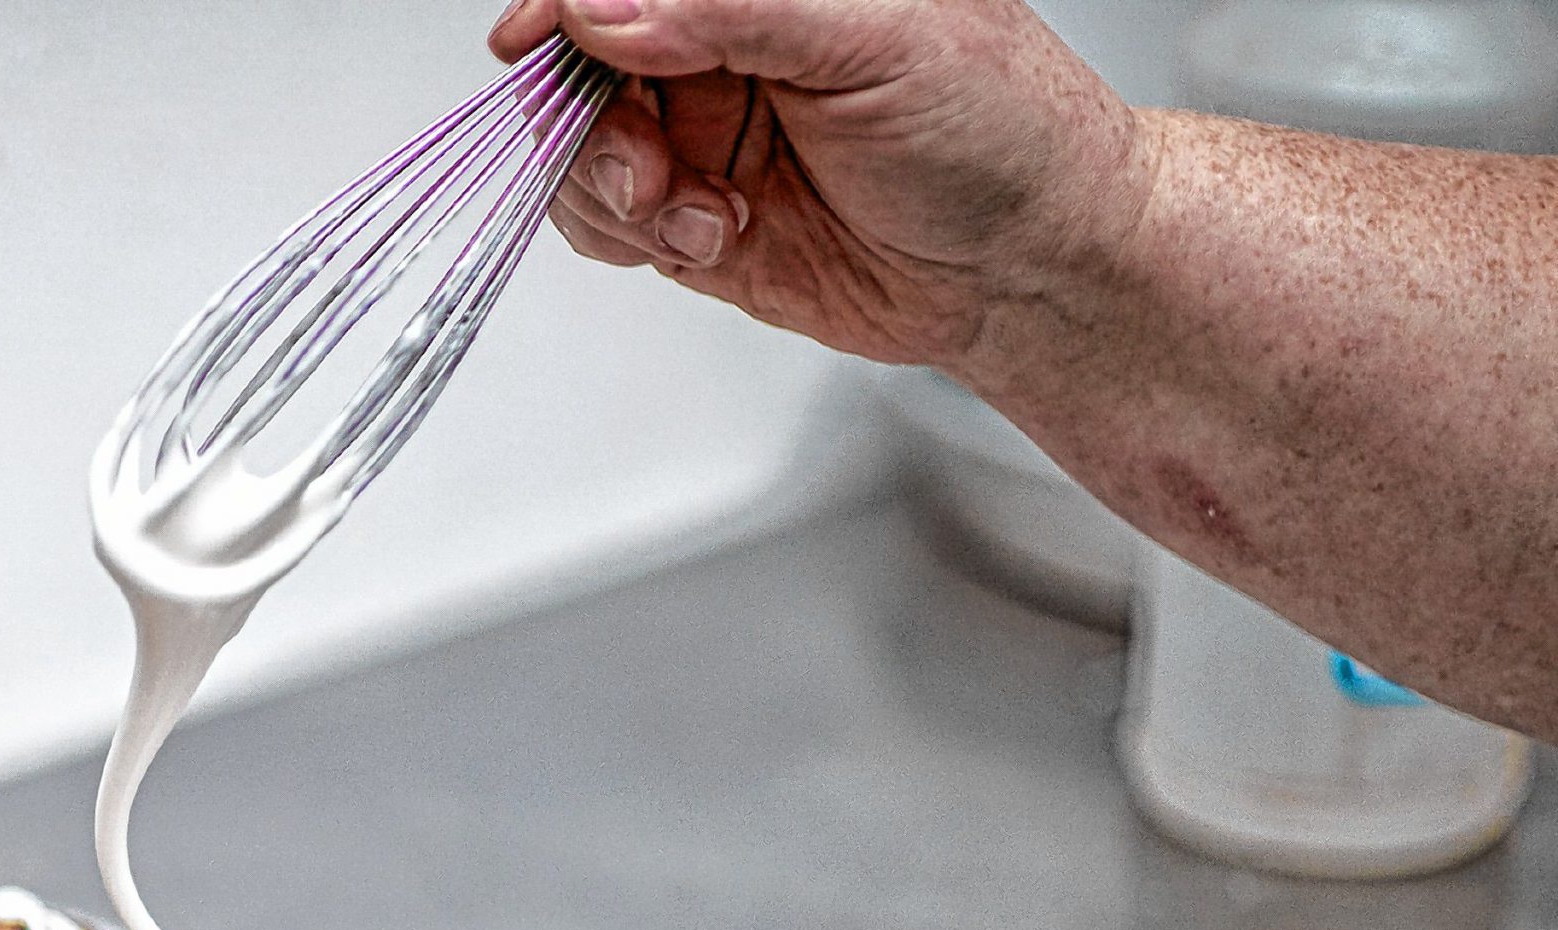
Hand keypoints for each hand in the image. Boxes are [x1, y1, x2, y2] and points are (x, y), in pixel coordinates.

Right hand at [489, 0, 1155, 379]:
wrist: (1027, 268)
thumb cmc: (997, 130)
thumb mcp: (876, 39)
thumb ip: (734, 11)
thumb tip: (605, 6)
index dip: (566, 5)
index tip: (536, 44)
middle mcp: (719, 43)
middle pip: (579, 63)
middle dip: (589, 123)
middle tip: (646, 169)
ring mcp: (699, 130)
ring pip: (578, 150)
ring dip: (613, 193)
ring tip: (701, 217)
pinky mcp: (691, 218)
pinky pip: (604, 222)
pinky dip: (628, 239)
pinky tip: (707, 239)